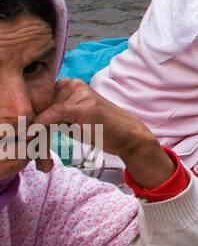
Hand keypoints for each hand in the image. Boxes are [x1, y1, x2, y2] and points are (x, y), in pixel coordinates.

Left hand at [33, 78, 175, 188]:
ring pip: (44, 115)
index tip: (23, 142)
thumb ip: (48, 118)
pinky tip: (33, 138)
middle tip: (34, 156)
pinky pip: (54, 114)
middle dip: (33, 133)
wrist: (127, 135)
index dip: (27, 121)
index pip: (36, 100)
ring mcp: (79, 93)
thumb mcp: (68, 120)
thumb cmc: (98, 129)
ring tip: (43, 161)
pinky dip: (41, 126)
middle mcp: (71, 83)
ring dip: (39, 140)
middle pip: (39, 108)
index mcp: (66, 84)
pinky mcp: (85, 106)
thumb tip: (21, 127)